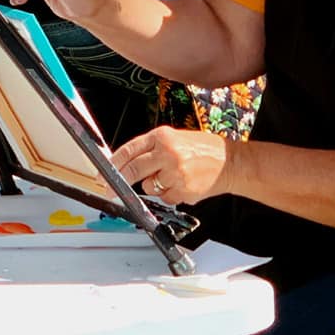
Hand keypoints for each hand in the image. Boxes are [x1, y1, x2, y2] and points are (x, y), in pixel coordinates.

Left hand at [110, 126, 230, 205]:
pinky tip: (182, 184)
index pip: (129, 150)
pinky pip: (165, 197)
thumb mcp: (175, 138)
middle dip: (120, 181)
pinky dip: (170, 194)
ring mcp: (175, 173)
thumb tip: (125, 162)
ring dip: (154, 186)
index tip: (103, 172)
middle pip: (133, 170)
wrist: (230, 162)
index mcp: (163, 136)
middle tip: (111, 189)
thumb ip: (151, 148)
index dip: (113, 163)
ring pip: (149, 187)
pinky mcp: (183, 190)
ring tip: (171, 177)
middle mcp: (168, 153)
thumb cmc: (203, 149)